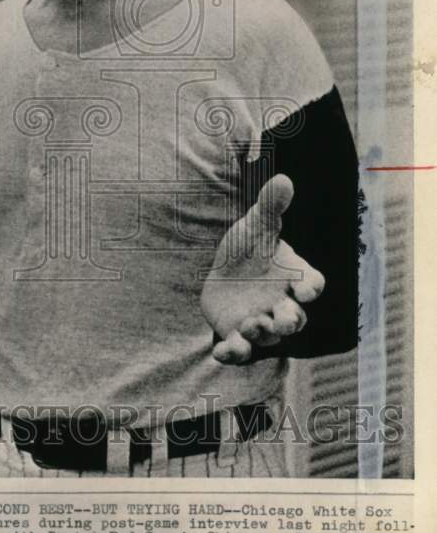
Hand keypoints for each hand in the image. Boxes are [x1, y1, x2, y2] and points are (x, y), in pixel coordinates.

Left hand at [200, 173, 325, 363]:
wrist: (225, 273)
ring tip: (251, 323)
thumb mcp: (256, 226)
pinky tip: (220, 351)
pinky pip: (239, 350)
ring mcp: (261, 322)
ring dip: (262, 333)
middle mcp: (282, 304)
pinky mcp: (237, 335)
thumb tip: (284, 178)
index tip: (306, 289)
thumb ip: (271, 207)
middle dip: (289, 320)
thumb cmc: (250, 249)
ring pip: (268, 336)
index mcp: (294, 278)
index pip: (312, 284)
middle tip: (281, 318)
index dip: (311, 288)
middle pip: (295, 319)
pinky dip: (232, 353)